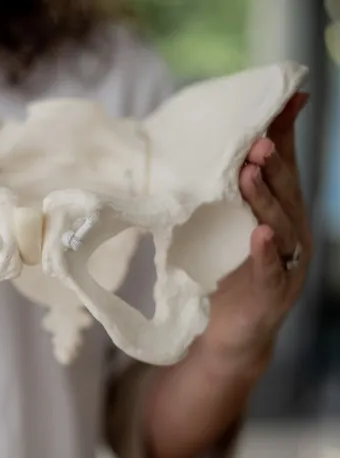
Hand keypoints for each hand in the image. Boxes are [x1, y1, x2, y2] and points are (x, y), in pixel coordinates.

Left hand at [201, 92, 311, 372]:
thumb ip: (216, 193)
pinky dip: (267, 252)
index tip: (288, 100)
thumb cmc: (222, 274)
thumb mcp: (219, 226)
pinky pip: (272, 269)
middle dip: (273, 162)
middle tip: (257, 138)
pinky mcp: (274, 292)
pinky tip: (262, 235)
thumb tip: (191, 155)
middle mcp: (290, 233)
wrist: (227, 333)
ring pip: (282, 225)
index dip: (285, 135)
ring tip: (252, 172)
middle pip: (286, 191)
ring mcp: (286, 263)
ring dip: (267, 197)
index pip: (283, 167)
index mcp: (278, 212)